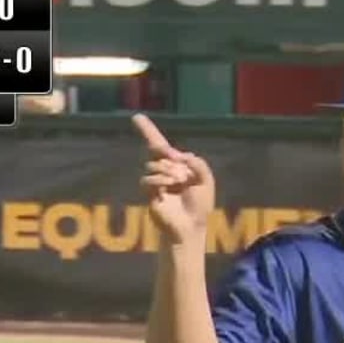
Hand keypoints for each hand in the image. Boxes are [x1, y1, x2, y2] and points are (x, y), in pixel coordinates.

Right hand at [133, 113, 215, 243]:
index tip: (137, 117)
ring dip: (167, 171)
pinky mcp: (149, 193)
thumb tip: (179, 156)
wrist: (190, 226)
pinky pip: (148, 179)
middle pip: (158, 150)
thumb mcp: (206, 180)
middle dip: (169, 155)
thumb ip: (197, 163)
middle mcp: (165, 171)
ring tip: (177, 183)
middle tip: (179, 168)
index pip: (160, 145)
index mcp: (178, 166)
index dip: (148, 131)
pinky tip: (168, 188)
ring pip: (154, 164)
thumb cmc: (200, 206)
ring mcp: (156, 181)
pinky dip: (159, 181)